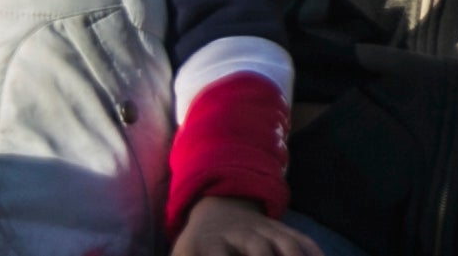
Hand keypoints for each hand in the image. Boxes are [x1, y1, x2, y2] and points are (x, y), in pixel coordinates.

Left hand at [173, 196, 319, 255]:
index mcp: (205, 246)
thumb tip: (143, 252)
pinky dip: (313, 253)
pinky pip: (302, 241)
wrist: (219, 206)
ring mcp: (263, 231)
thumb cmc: (197, 246)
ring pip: (285, 246)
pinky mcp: (280, 231)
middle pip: (258, 252)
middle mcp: (238, 237)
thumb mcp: (183, 255)